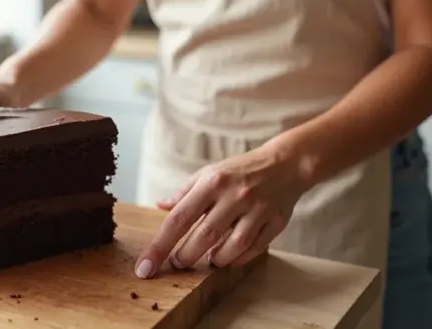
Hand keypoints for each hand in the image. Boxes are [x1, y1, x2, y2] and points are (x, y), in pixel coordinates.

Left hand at [134, 143, 306, 277]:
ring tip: (207, 260)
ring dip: (215, 260)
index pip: (179, 218)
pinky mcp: (276, 222)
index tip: (145, 267)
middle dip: (186, 256)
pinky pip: (254, 249)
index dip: (159, 246)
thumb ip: (184, 192)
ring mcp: (258, 209)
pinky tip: (228, 258)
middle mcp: (235, 195)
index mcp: (212, 182)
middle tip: (178, 262)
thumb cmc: (240, 171)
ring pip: (233, 247)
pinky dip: (238, 259)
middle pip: (205, 236)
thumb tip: (160, 206)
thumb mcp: (209, 173)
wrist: (286, 164)